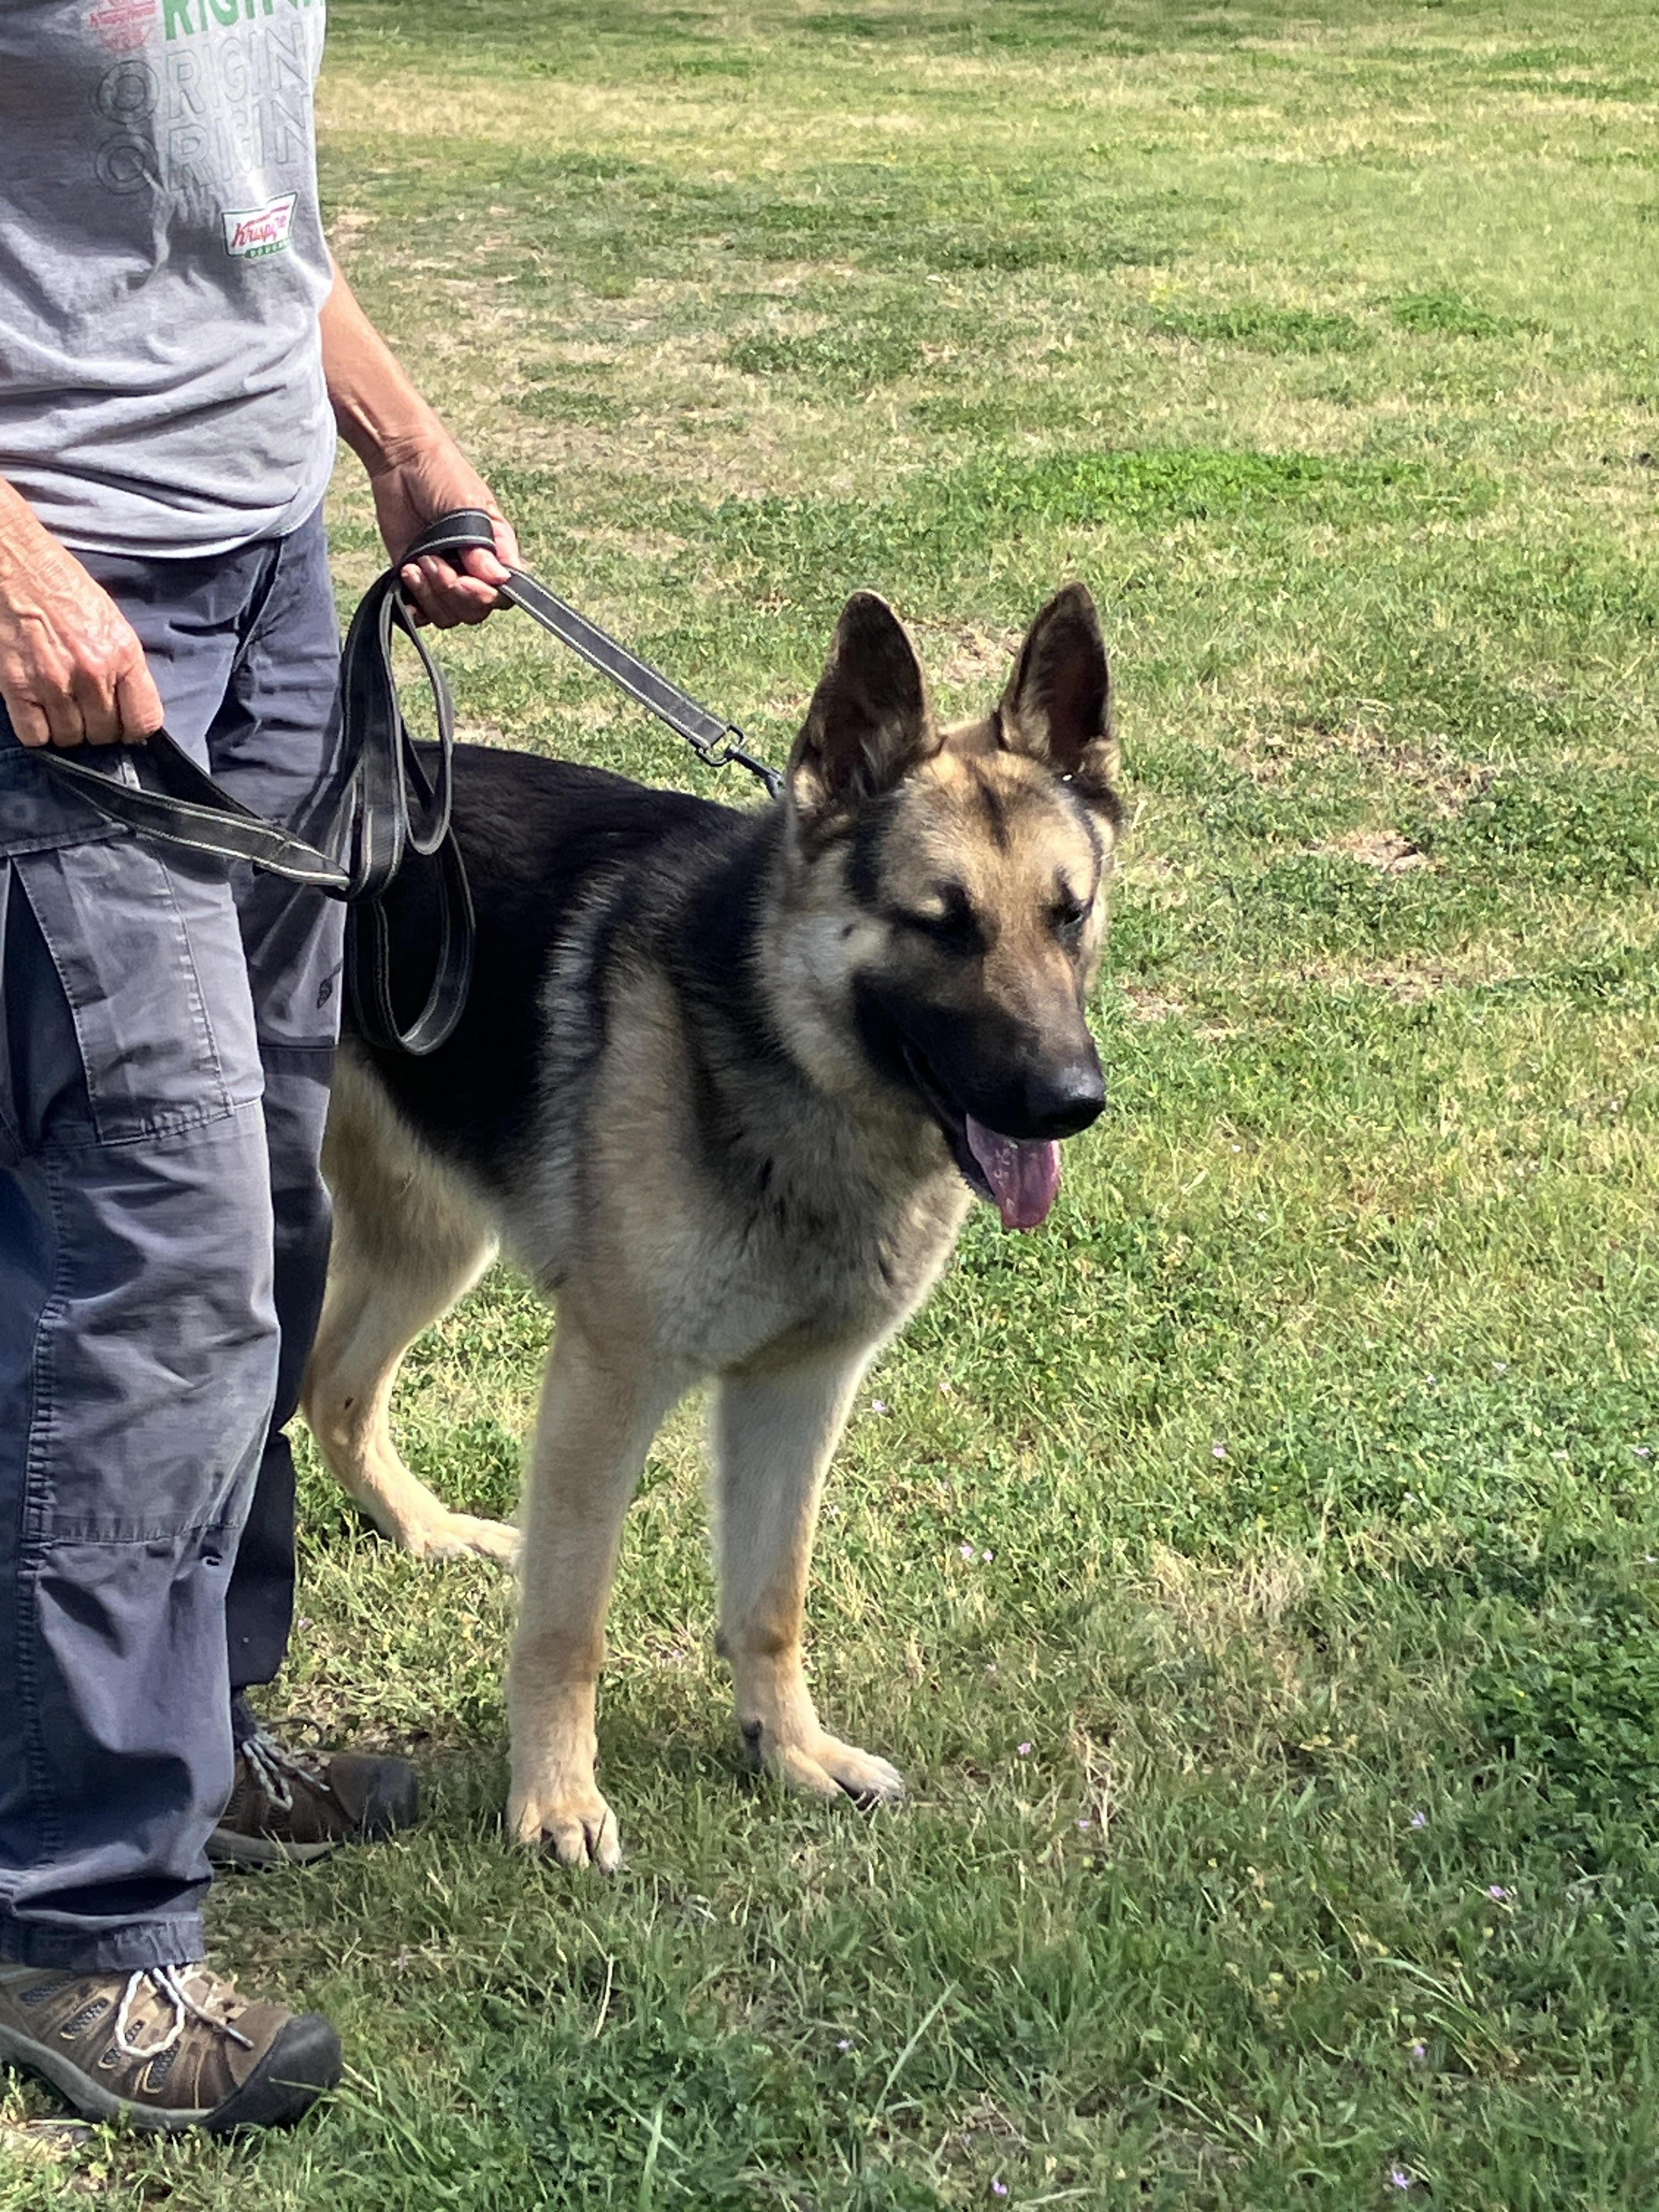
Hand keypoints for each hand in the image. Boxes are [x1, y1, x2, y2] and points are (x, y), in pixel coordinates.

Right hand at [0, 514, 163, 747]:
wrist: (15, 564)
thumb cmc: (64, 588)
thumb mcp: (112, 622)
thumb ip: (126, 667)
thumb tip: (132, 711)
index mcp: (123, 654)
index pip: (145, 721)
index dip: (134, 730)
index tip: (124, 726)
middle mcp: (92, 672)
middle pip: (105, 734)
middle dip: (98, 728)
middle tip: (86, 709)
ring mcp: (53, 682)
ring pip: (71, 739)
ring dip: (68, 730)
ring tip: (61, 706)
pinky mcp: (17, 687)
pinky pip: (35, 736)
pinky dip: (37, 732)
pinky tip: (39, 712)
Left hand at [366, 435, 520, 629]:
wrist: (401, 462)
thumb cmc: (443, 475)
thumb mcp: (468, 506)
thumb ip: (481, 544)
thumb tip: (499, 578)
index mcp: (496, 553)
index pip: (505, 595)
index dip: (486, 596)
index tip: (466, 579)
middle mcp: (474, 572)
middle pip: (475, 611)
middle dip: (452, 593)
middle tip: (432, 561)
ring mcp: (445, 578)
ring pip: (448, 615)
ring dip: (430, 594)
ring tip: (416, 562)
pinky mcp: (417, 581)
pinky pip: (420, 613)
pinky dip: (413, 606)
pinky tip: (407, 575)